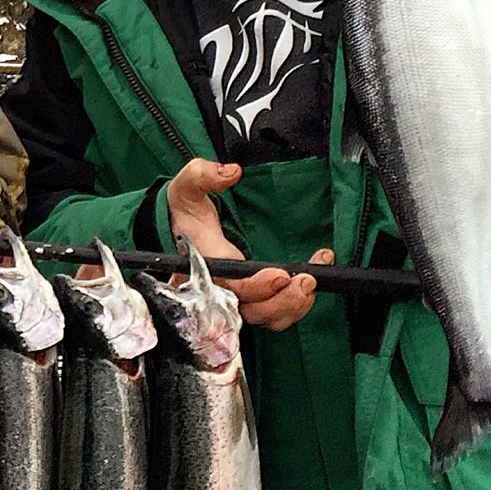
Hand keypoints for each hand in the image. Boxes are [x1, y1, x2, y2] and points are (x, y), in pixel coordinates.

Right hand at [163, 157, 326, 331]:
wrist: (178, 228)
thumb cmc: (183, 211)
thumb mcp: (186, 186)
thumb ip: (203, 174)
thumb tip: (231, 172)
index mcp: (205, 263)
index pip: (231, 287)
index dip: (258, 287)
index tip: (281, 274)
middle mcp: (221, 286)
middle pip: (252, 311)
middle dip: (283, 301)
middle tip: (306, 279)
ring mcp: (237, 295)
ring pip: (266, 317)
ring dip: (293, 305)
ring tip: (312, 279)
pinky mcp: (252, 296)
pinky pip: (274, 312)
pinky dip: (296, 304)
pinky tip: (311, 277)